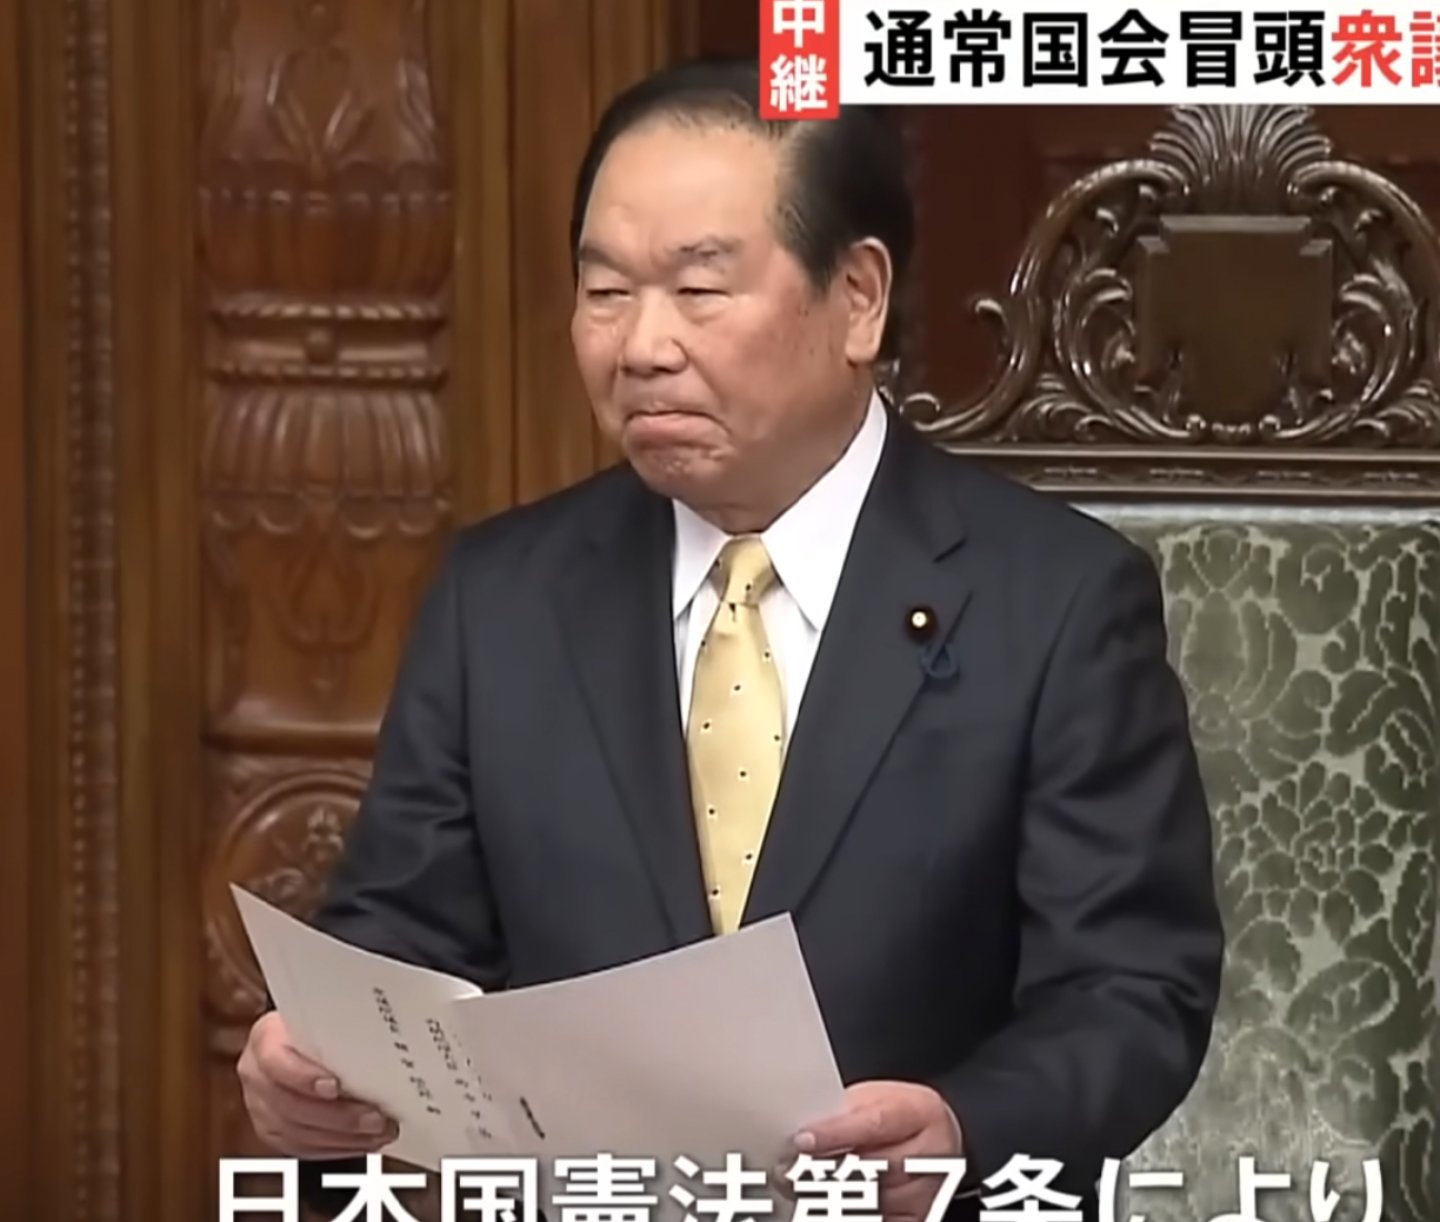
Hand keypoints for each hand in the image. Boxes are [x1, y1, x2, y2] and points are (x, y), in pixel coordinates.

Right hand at [238, 1011, 397, 1158]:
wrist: (295, 1037)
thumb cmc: (316, 1024)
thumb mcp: (322, 1015)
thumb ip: (341, 1028)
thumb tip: (381, 1035)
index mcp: (265, 1039)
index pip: (275, 1061)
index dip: (304, 1077)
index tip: (335, 1086)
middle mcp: (257, 1075)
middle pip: (290, 1106)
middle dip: (338, 1117)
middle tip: (374, 1118)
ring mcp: (261, 1107)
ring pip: (297, 1133)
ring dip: (343, 1137)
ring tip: (378, 1132)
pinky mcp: (272, 1131)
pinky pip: (302, 1147)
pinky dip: (336, 1147)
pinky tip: (362, 1141)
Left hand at [785, 1081, 963, 1221]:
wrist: (934, 1139)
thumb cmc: (898, 1114)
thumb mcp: (873, 1098)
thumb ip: (843, 1113)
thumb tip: (802, 1134)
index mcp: (921, 1112)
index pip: (875, 1123)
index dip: (836, 1133)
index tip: (802, 1139)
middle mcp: (932, 1155)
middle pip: (871, 1167)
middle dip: (824, 1169)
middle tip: (786, 1169)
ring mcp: (927, 1192)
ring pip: (870, 1200)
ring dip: (829, 1196)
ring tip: (798, 1186)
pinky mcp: (917, 1219)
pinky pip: (877, 1219)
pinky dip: (845, 1210)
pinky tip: (823, 1203)